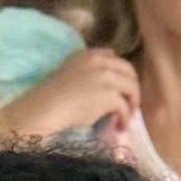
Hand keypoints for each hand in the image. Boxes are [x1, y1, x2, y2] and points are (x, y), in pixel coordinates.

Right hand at [1, 44, 139, 143]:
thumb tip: (101, 89)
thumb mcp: (70, 74)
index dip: (120, 72)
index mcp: (88, 54)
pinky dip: (125, 118)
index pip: (113, 56)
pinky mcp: (109, 95)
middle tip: (130, 104)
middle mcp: (99, 61)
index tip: (120, 86)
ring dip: (132, 103)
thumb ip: (87, 74)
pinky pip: (125, 106)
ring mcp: (106, 77)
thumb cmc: (53, 97)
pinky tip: (119, 126)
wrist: (47, 107)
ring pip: (132, 86)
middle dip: (132, 87)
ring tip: (126, 117)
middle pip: (128, 69)